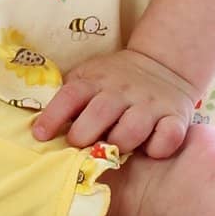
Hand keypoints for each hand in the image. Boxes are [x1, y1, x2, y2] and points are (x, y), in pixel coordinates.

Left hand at [29, 47, 197, 157]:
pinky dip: (158, 147)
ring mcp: (150, 103)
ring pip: (133, 128)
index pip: (70, 95)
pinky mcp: (176, 117)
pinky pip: (168, 136)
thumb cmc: (114, 81)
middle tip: (78, 146)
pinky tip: (149, 151)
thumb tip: (38, 127)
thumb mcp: (88, 78)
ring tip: (113, 150)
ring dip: (119, 143)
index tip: (40, 135)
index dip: (53, 115)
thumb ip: (69, 98)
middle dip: (84, 134)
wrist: (163, 65)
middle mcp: (121, 91)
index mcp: (95, 81)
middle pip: (100, 113)